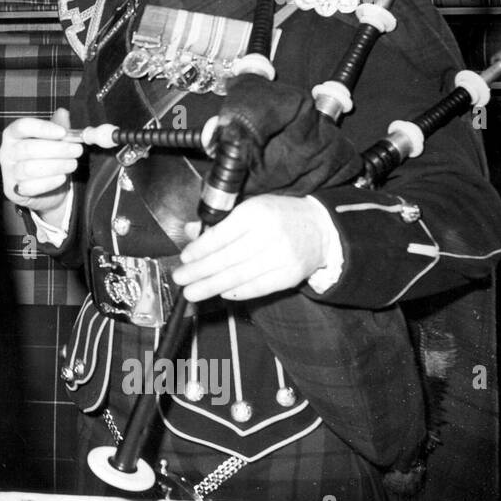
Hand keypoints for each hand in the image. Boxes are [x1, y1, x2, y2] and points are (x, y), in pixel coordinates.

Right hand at [0, 108, 81, 224]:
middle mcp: (6, 152)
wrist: (46, 189)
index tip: (63, 132)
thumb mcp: (53, 140)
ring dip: (56, 166)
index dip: (43, 128)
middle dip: (56, 149)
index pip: (22, 126)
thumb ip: (58, 126)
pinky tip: (62, 178)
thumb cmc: (48, 159)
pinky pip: (30, 187)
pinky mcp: (13, 190)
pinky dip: (49, 182)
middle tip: (76, 150)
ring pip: (29, 168)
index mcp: (13, 134)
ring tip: (72, 164)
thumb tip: (63, 112)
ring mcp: (8, 172)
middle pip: (27, 148)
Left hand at [172, 194, 334, 301]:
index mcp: (256, 213)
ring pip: (240, 276)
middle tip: (180, 279)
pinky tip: (221, 293)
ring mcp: (282, 257)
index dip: (200, 249)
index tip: (184, 258)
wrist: (320, 228)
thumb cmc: (277, 215)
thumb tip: (190, 231)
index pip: (221, 235)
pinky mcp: (290, 275)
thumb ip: (220, 221)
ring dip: (211, 286)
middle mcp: (270, 235)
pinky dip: (238, 292)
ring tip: (192, 292)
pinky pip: (258, 288)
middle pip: (227, 258)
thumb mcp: (250, 207)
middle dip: (199, 271)